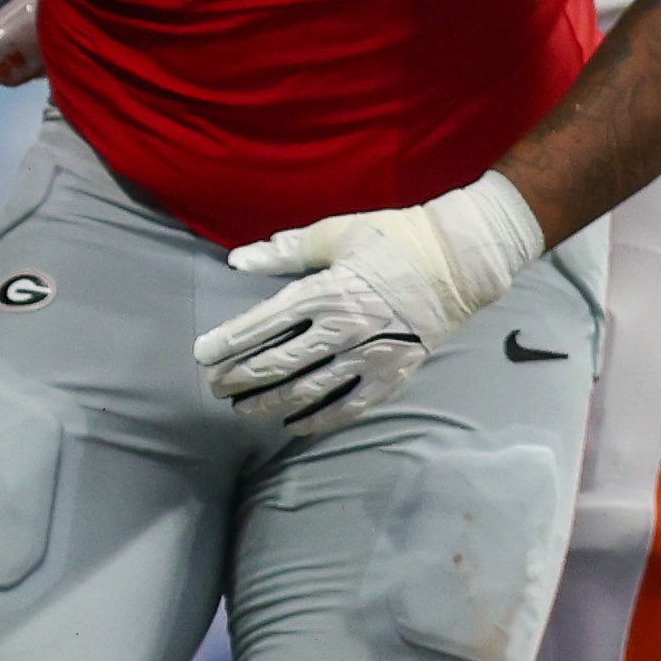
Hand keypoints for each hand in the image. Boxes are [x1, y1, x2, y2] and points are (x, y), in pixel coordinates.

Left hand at [193, 171, 544, 436]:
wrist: (459, 261)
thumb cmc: (393, 239)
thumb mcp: (336, 234)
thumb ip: (284, 251)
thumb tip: (237, 260)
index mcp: (325, 291)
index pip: (263, 324)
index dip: (228, 342)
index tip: (201, 353)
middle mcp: (343, 329)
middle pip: (279, 364)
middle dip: (241, 378)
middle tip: (215, 386)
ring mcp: (369, 356)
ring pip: (308, 391)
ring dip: (270, 404)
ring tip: (243, 409)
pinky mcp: (392, 373)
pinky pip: (350, 406)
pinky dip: (319, 420)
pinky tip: (293, 425)